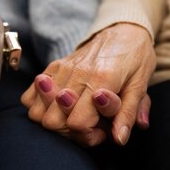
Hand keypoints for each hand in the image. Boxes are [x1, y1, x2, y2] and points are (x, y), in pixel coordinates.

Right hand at [21, 23, 154, 146]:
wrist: (124, 30)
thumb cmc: (136, 59)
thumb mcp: (140, 86)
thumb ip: (128, 114)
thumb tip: (119, 139)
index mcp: (100, 79)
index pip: (76, 122)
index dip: (89, 135)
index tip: (102, 130)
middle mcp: (75, 74)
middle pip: (51, 121)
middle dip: (70, 132)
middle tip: (90, 125)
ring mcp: (60, 69)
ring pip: (36, 112)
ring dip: (55, 121)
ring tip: (76, 116)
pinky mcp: (52, 67)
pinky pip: (29, 97)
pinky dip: (40, 107)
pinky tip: (61, 107)